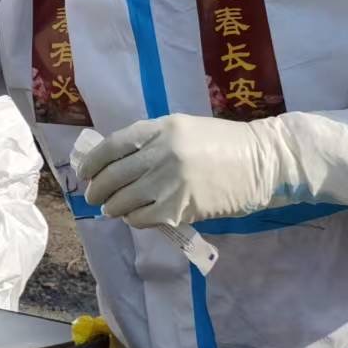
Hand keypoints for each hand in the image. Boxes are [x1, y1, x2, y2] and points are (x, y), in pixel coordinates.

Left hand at [82, 113, 347, 228]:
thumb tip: (116, 160)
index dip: (92, 162)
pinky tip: (137, 217)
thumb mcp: (185, 128)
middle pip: (112, 176)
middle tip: (95, 197)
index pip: (112, 146)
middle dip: (97, 190)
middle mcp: (161, 153)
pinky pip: (143, 218)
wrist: (263, 163)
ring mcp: (170, 182)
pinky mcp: (181, 208)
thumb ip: (152, 140)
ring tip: (114, 210)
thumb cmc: (224, 144)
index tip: (85, 173)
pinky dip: (135, 220)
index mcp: (161, 128)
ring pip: (123, 201)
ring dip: (114, 208)